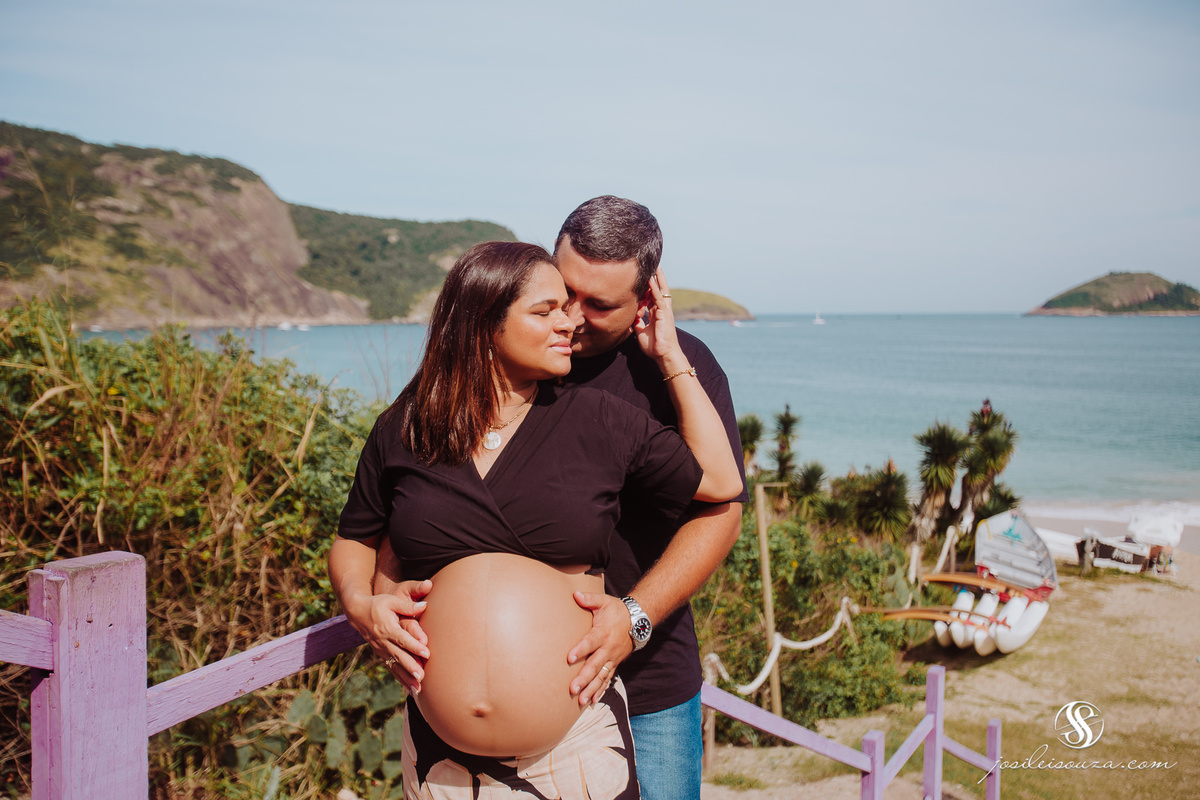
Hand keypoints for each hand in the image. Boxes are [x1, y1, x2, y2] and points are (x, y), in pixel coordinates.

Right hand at [345, 579, 431, 694]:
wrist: (357, 612)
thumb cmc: (377, 604)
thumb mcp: (391, 601)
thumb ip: (407, 606)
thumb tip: (425, 605)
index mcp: (387, 628)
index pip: (402, 639)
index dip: (414, 646)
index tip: (426, 653)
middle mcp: (383, 641)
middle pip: (399, 656)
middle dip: (410, 667)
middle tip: (422, 677)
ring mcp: (381, 650)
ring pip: (395, 666)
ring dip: (406, 678)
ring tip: (418, 689)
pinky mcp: (381, 654)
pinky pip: (392, 668)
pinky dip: (400, 678)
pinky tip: (410, 688)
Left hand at [567, 591, 634, 705]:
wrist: (638, 621)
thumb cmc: (617, 611)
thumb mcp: (604, 601)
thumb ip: (589, 599)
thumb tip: (575, 594)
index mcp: (602, 633)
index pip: (590, 642)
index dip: (580, 650)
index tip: (570, 658)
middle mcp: (608, 648)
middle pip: (595, 665)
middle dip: (584, 678)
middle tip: (573, 689)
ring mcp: (612, 658)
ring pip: (601, 676)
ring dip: (591, 689)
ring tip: (581, 701)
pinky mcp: (614, 664)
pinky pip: (608, 679)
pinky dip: (601, 691)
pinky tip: (592, 701)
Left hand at [634, 268, 683, 368]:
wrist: (663, 355)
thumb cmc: (655, 346)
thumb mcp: (641, 331)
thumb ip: (638, 322)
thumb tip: (632, 316)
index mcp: (657, 313)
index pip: (653, 296)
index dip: (649, 286)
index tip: (644, 276)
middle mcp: (662, 310)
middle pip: (659, 289)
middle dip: (656, 277)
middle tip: (653, 264)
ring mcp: (664, 311)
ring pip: (661, 290)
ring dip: (657, 278)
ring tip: (655, 265)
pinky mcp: (664, 314)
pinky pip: (658, 298)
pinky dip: (654, 288)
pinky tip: (650, 280)